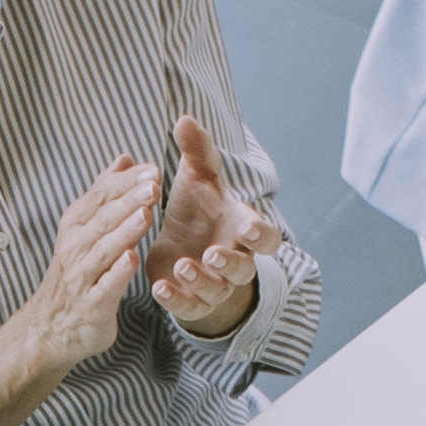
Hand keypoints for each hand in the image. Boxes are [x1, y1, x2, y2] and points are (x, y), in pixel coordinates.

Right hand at [0, 160, 161, 425]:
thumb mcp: (86, 227)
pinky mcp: (91, 304)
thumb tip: (124, 158)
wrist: (51, 327)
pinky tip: (133, 260)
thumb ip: (106, 192)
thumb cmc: (76, 272)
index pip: (101, 196)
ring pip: (105, 249)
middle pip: (104, 218)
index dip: (125, 182)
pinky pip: (105, 286)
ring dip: (125, 231)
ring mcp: (82, 276)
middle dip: (129, 200)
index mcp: (76, 224)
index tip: (152, 168)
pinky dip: (118, 273)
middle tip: (154, 183)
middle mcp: (76, 246)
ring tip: (146, 214)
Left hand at [144, 115, 268, 342]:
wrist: (181, 244)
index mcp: (243, 230)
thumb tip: (184, 118)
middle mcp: (234, 260)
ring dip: (201, 280)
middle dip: (230, 263)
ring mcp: (214, 284)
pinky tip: (159, 286)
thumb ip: (197, 151)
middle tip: (212, 252)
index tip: (247, 228)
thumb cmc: (199, 208)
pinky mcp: (191, 300)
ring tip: (182, 264)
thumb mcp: (198, 177)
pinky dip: (175, 299)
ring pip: (217, 290)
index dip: (261, 236)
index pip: (267, 238)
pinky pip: (189, 306)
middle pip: (244, 269)